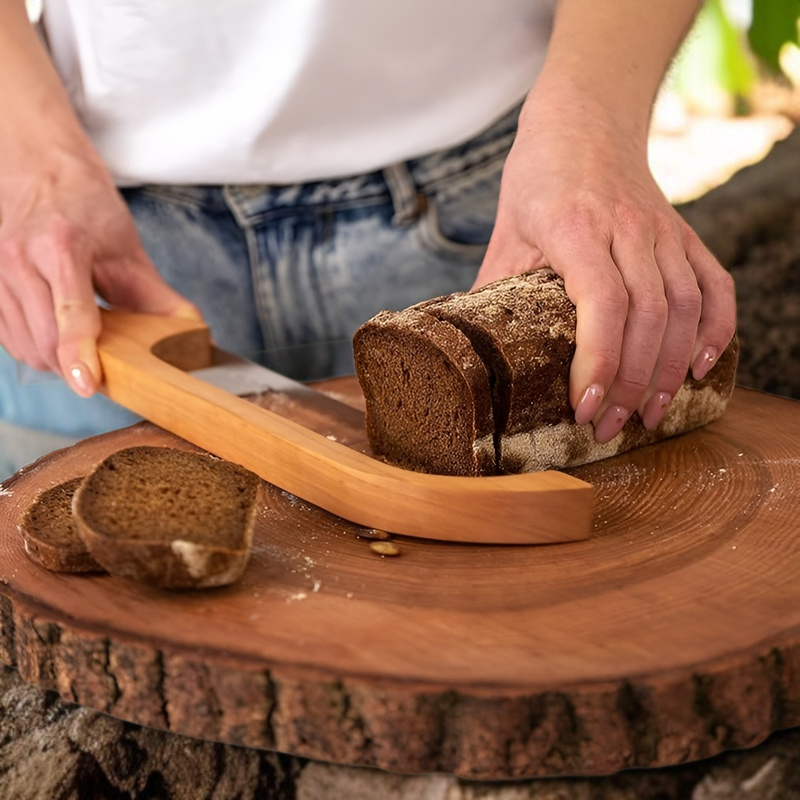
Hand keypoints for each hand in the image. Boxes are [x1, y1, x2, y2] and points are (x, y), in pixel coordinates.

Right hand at [0, 153, 200, 396]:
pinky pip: (9, 340)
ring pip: (25, 346)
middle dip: (76, 365)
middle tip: (104, 368)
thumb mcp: (128, 250)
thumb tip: (196, 337)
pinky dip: (34, 350)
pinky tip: (55, 336)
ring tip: (81, 347)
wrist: (38, 172)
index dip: (79, 353)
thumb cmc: (85, 208)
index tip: (88, 382)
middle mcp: (20, 259)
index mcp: (62, 245)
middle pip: (46, 339)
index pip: (70, 311)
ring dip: (56, 361)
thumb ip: (157, 297)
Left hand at [474, 99, 735, 442]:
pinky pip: (714, 284)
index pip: (602, 302)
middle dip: (633, 382)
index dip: (600, 360)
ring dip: (671, 369)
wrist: (586, 117)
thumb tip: (474, 346)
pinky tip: (701, 367)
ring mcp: (662, 230)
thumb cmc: (540, 175)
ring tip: (652, 414)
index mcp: (574, 227)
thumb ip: (496, 286)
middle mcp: (627, 229)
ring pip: (684, 307)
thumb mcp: (507, 227)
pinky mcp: (684, 234)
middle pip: (647, 316)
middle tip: (612, 427)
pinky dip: (717, 328)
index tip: (586, 406)